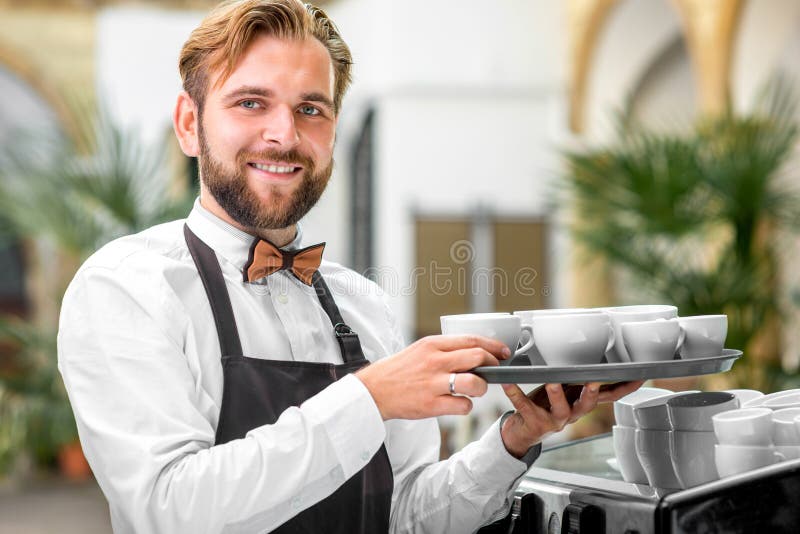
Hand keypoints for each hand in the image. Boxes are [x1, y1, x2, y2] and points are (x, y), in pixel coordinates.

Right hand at [355, 335, 509, 419]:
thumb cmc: (398, 371)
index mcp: (432, 344)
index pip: (471, 340)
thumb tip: (473, 353)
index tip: (502, 352)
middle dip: (492, 364)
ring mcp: (433, 383)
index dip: (492, 346)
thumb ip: (444, 350)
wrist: (374, 390)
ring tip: (475, 389)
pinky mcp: (431, 404)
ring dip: (481, 387)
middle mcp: (434, 362)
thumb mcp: (419, 350)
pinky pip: (462, 405)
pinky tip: (458, 403)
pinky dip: (466, 406)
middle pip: (477, 357)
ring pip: (474, 382)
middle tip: (494, 370)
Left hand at [499, 380, 644, 457]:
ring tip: (552, 382)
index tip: (639, 376)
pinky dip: (515, 393)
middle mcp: (571, 414)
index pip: (609, 397)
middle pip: (587, 405)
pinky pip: (524, 406)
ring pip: (560, 409)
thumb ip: (577, 380)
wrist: (522, 432)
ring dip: (557, 394)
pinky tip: (508, 383)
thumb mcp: (566, 392)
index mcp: (581, 404)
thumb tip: (588, 355)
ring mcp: (554, 420)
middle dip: (591, 393)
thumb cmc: (545, 406)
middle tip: (592, 381)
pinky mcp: (534, 422)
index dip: (625, 388)